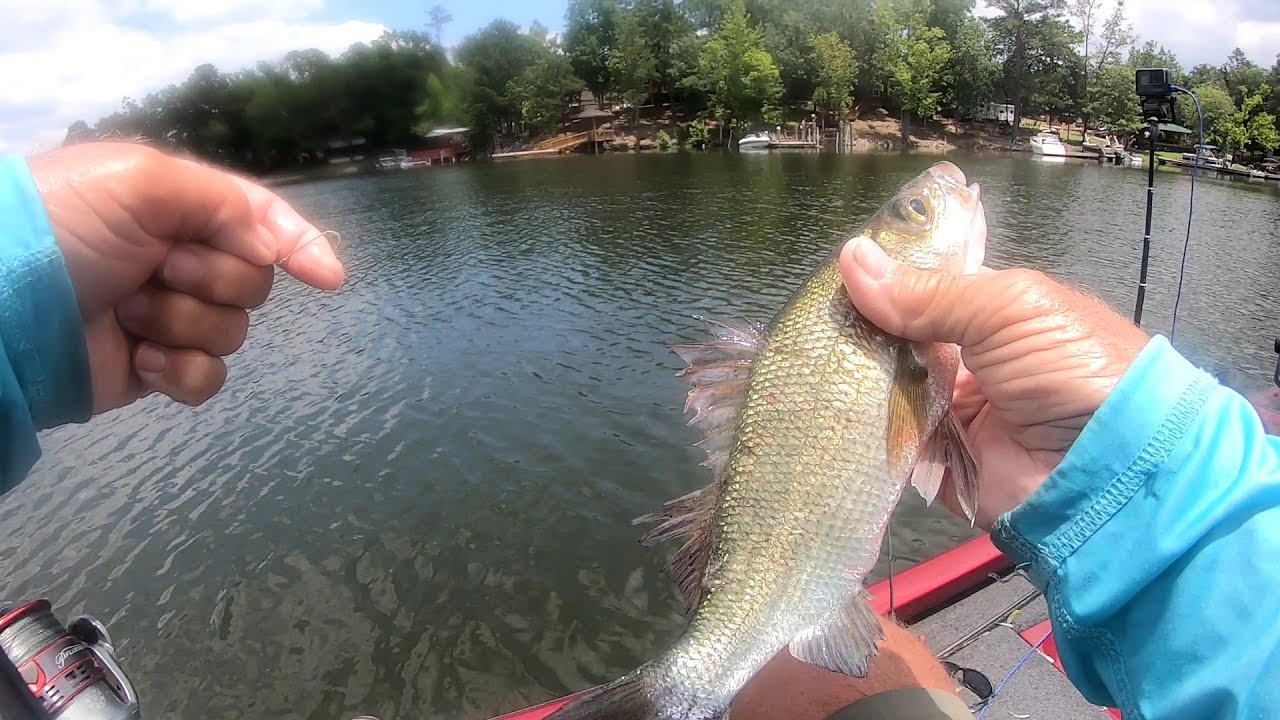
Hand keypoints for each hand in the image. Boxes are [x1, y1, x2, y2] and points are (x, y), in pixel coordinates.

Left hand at [27, 142, 344, 413]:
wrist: (0, 309)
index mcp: (179, 209)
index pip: (261, 220)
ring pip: (232, 331)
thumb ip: (225, 204)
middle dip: (213, 278)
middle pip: (254, 280)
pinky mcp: (157, 369)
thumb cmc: (63, 227)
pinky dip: (181, 371)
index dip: (300, 243)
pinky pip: (209, 378)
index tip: (326, 278)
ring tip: (128, 315)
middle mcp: (180, 259)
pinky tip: (140, 359)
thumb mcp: (142, 182)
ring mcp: (170, 317)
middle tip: (159, 270)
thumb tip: (274, 251)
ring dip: (184, 322)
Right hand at [839, 238, 1149, 529]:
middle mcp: (968, 356)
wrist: (1106, 470)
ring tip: (805, 357)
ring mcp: (950, 407)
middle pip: (897, 334)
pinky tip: (823, 402)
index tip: (833, 268)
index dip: (883, 276)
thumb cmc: (1070, 369)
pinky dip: (860, 423)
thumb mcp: (1007, 309)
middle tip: (810, 317)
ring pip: (885, 383)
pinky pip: (888, 436)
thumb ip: (927, 291)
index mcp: (992, 311)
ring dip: (852, 373)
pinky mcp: (936, 457)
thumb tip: (849, 257)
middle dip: (859, 326)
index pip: (926, 285)